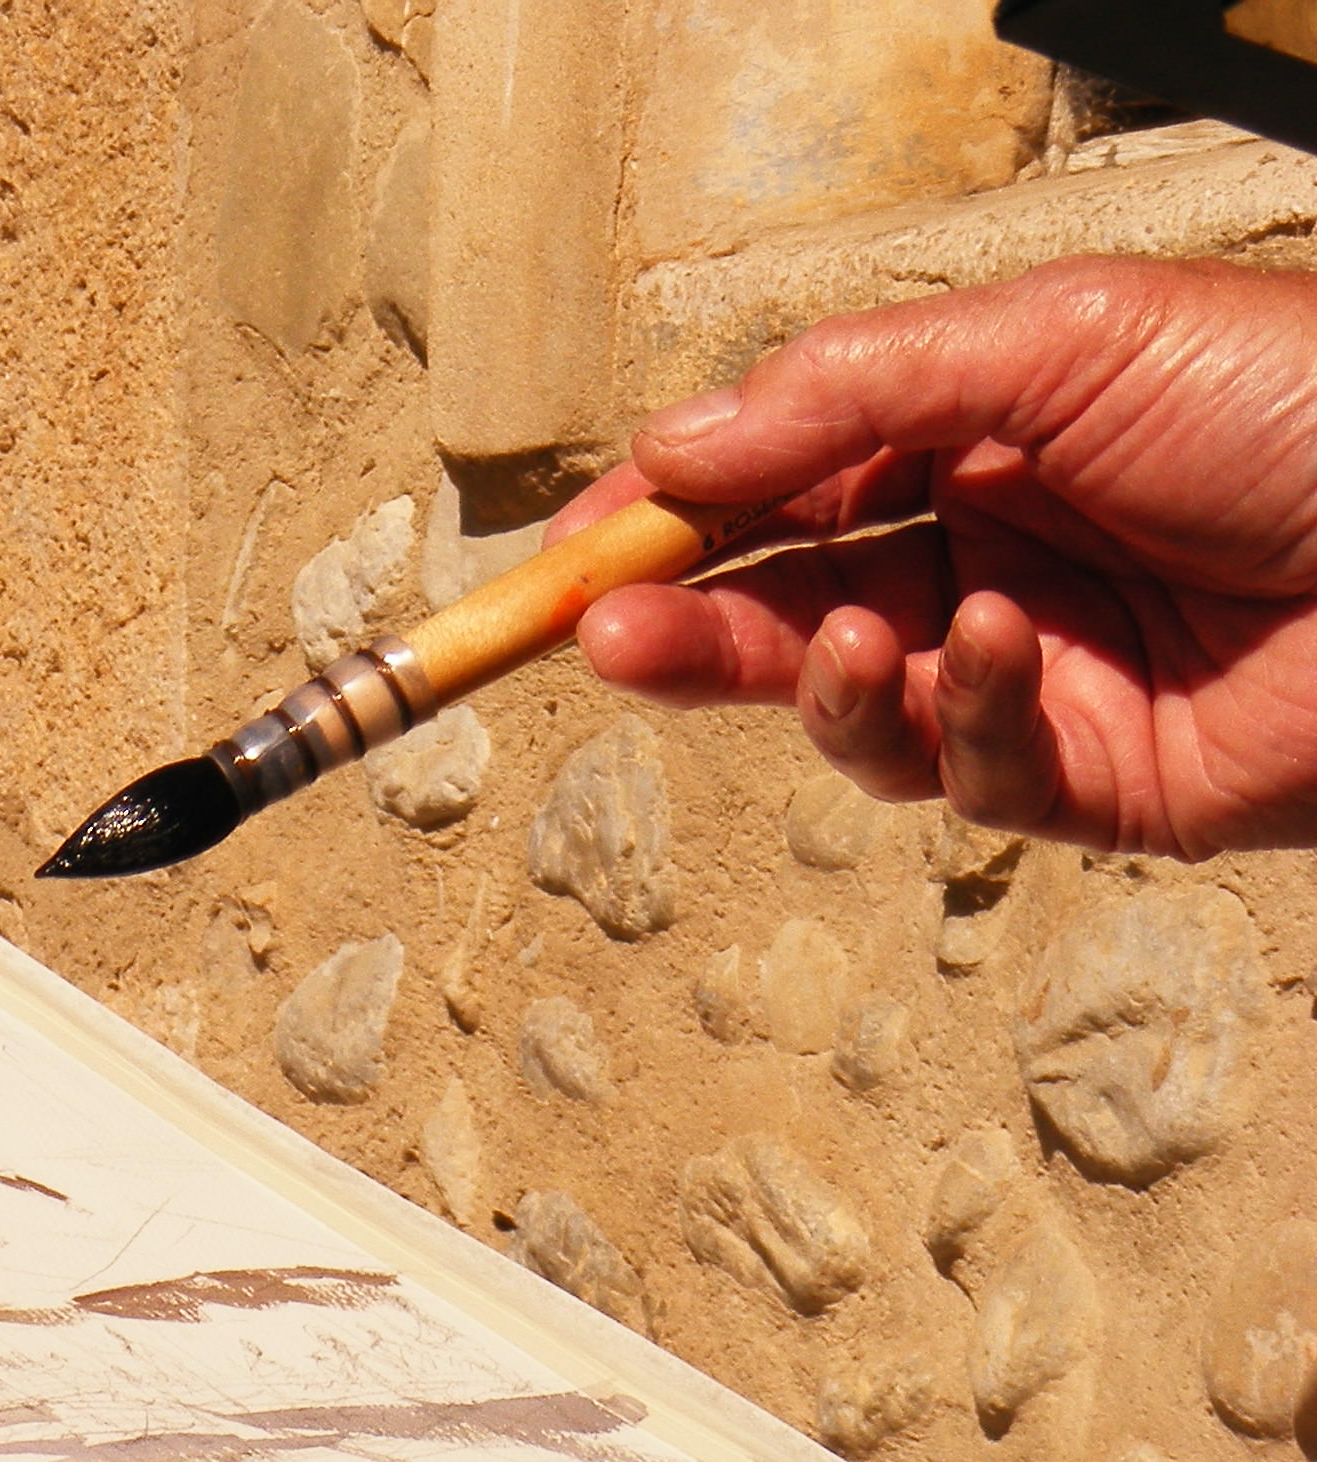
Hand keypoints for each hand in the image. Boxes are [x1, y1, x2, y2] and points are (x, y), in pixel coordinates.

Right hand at [550, 256, 1316, 857]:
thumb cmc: (1307, 403)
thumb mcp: (1060, 339)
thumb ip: (851, 392)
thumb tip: (676, 445)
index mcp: (974, 430)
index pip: (773, 480)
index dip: (659, 518)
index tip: (561, 560)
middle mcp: (986, 550)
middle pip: (778, 600)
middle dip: (683, 620)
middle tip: (599, 635)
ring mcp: (1028, 670)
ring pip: (845, 702)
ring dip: (801, 679)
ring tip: (826, 648)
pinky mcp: (1084, 779)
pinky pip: (967, 767)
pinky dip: (961, 712)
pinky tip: (1002, 648)